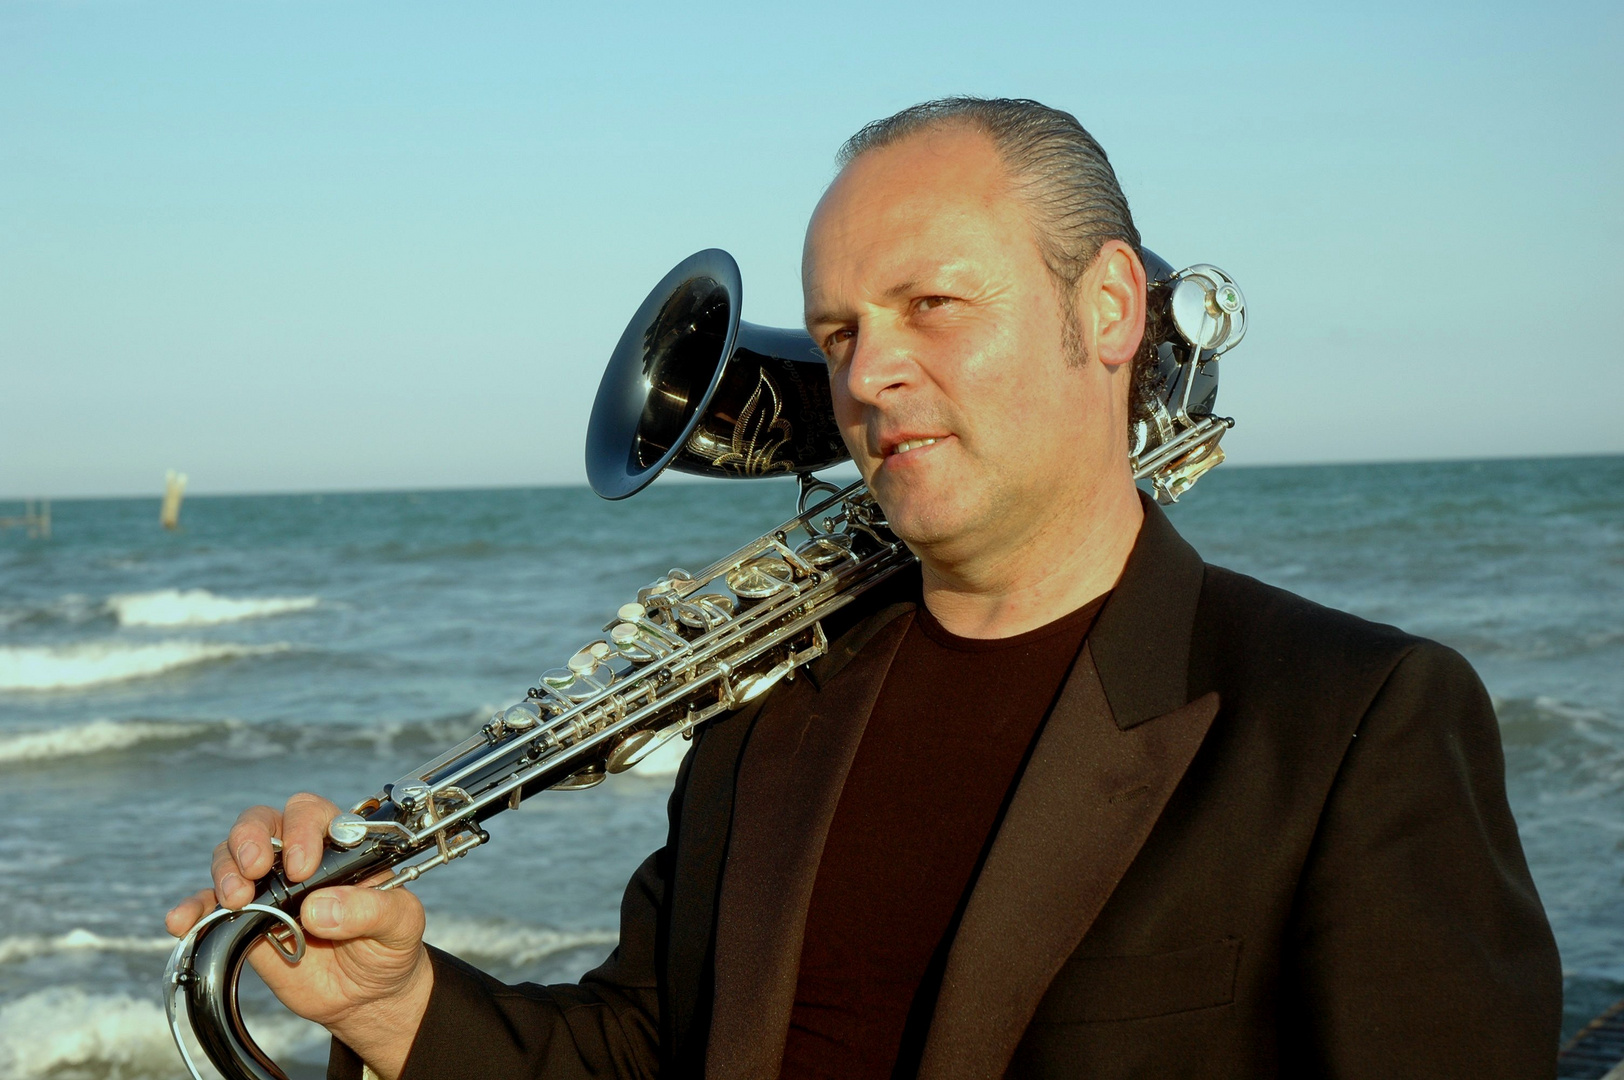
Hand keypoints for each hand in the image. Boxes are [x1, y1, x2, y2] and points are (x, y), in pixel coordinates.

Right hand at [165, 793, 432, 1079]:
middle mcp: (298, 860)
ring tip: (238, 900)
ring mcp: (268, 889)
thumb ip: (371, 910)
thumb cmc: (389, 946)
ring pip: (230, 858)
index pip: (310, 813)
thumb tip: (318, 908)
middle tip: (257, 868)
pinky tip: (184, 921)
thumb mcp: (400, 924)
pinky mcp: (245, 923)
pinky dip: (192, 910)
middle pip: (261, 822)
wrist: (368, 996)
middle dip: (250, 837)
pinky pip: (209, 908)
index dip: (301, 831)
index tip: (303, 868)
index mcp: (339, 846)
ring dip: (225, 872)